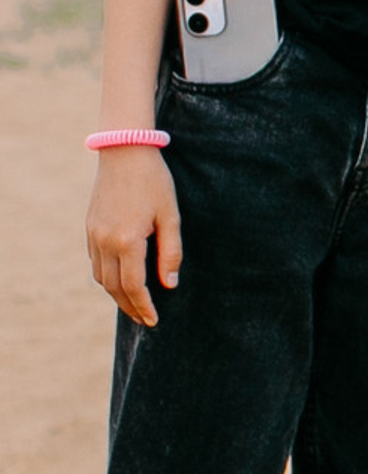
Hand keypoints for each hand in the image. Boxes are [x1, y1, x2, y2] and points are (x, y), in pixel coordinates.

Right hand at [89, 147, 180, 325]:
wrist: (124, 153)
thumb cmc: (154, 182)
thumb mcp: (171, 216)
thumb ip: (171, 251)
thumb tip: (170, 284)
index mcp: (127, 240)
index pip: (133, 285)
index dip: (144, 306)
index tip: (154, 320)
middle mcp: (104, 241)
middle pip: (113, 287)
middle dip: (130, 306)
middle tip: (146, 320)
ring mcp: (93, 235)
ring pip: (100, 277)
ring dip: (116, 295)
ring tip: (134, 305)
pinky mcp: (89, 228)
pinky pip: (95, 262)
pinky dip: (106, 277)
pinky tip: (120, 280)